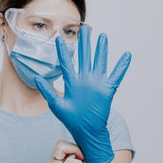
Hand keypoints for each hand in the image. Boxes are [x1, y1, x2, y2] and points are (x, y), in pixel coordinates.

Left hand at [35, 25, 130, 162]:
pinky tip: (126, 55)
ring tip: (102, 37)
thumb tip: (36, 78)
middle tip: (84, 30)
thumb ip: (47, 91)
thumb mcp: (56, 105)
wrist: (86, 131)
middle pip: (85, 57)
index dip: (62, 51)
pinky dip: (122, 66)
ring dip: (101, 50)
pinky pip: (116, 76)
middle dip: (84, 44)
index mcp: (72, 82)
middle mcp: (85, 80)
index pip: (66, 63)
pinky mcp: (107, 89)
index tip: (57, 38)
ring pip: (100, 62)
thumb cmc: (71, 120)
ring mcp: (97, 83)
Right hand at [37, 140, 84, 162]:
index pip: (60, 145)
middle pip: (60, 143)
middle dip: (74, 147)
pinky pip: (69, 162)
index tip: (79, 156)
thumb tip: (79, 161)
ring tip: (81, 162)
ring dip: (76, 152)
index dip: (72, 147)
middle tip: (81, 157)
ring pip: (62, 148)